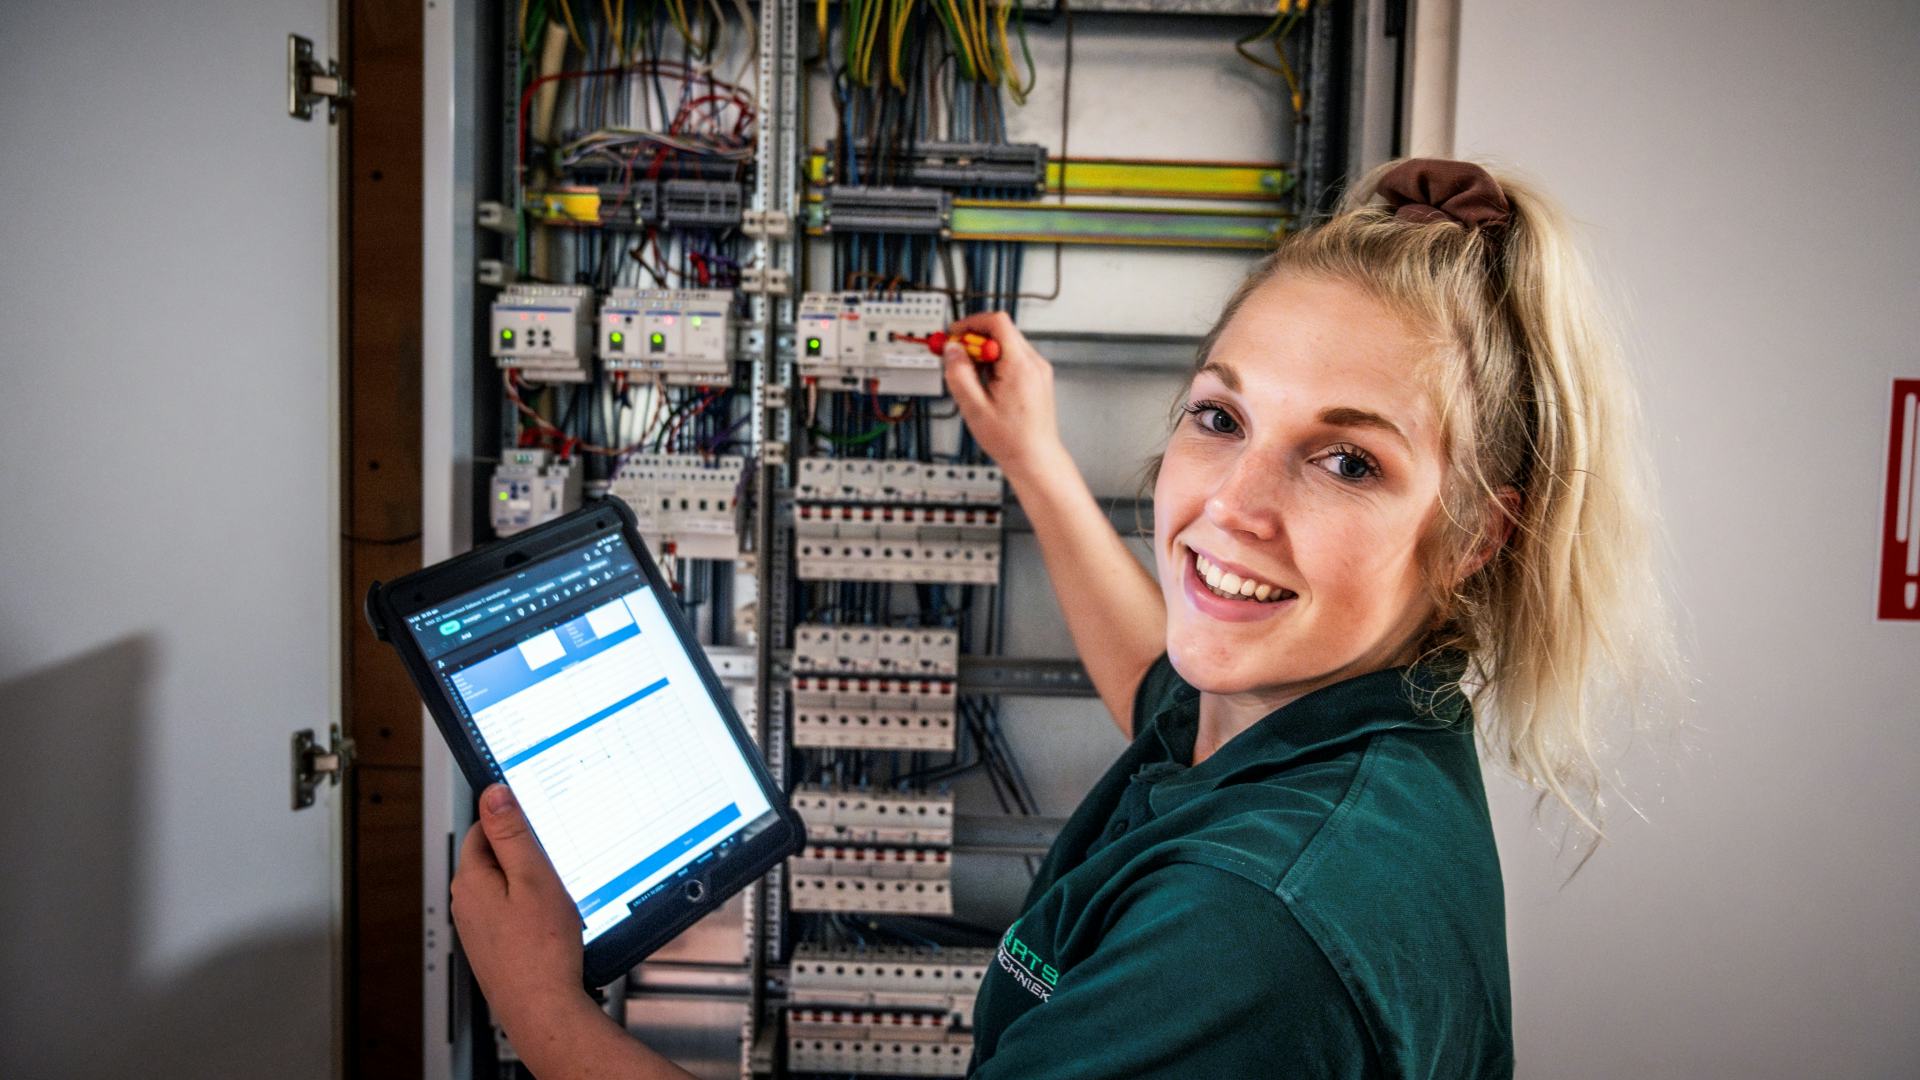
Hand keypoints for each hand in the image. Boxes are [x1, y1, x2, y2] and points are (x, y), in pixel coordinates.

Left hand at [450, 784, 590, 1034]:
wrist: (543, 1009)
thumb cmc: (541, 950)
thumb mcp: (534, 879)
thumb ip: (512, 833)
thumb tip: (494, 792)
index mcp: (470, 880)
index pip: (482, 827)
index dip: (513, 819)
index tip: (540, 823)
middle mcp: (465, 903)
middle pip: (492, 856)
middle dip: (522, 852)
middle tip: (556, 862)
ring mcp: (476, 927)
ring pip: (502, 884)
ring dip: (526, 881)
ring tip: (556, 896)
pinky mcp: (491, 945)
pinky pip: (508, 910)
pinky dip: (527, 907)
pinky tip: (550, 921)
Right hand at [941, 311, 1069, 482]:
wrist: (1035, 458)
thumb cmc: (1011, 440)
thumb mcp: (975, 408)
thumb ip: (960, 375)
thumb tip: (951, 350)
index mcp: (1019, 366)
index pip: (997, 322)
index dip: (971, 323)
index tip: (954, 334)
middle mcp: (1034, 363)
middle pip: (1001, 331)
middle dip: (975, 340)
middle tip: (957, 359)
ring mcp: (1039, 370)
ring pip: (1007, 344)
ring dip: (985, 354)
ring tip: (974, 380)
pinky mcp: (1038, 378)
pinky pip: (1014, 358)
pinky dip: (997, 364)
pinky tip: (988, 386)